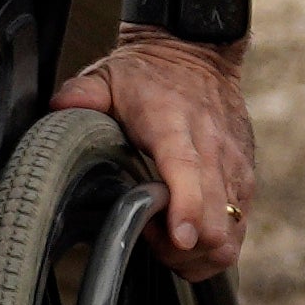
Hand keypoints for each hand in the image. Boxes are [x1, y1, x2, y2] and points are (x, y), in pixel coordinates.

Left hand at [48, 29, 255, 277]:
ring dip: (198, 252)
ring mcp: (234, 167)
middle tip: (148, 236)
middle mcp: (213, 149)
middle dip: (182, 250)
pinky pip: (237, 229)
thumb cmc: (150, 74)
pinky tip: (186, 231)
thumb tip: (59, 107)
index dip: (187, 209)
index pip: (189, 172)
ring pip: (230, 234)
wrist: (200, 53)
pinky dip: (213, 243)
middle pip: (215, 220)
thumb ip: (83, 93)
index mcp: (175, 126)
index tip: (179, 238)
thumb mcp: (108, 75)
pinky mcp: (245, 178)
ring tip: (166, 237)